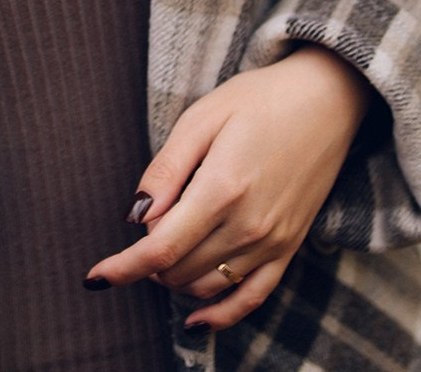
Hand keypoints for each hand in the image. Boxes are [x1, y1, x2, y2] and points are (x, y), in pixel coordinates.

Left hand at [84, 45, 372, 330]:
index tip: (94, 277)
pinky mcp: (290, 248)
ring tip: (164, 249)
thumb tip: (137, 216)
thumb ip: (165, 172)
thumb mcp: (200, 119)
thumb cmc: (258, 101)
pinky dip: (221, 313)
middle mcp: (249, 225)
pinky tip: (196, 320)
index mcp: (222, 190)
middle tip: (146, 225)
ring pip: (208, 286)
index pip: (160, 249)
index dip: (123, 268)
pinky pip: (253, 298)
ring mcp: (273, 241)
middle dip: (148, 261)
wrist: (326, 102)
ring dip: (174, 279)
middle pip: (179, 271)